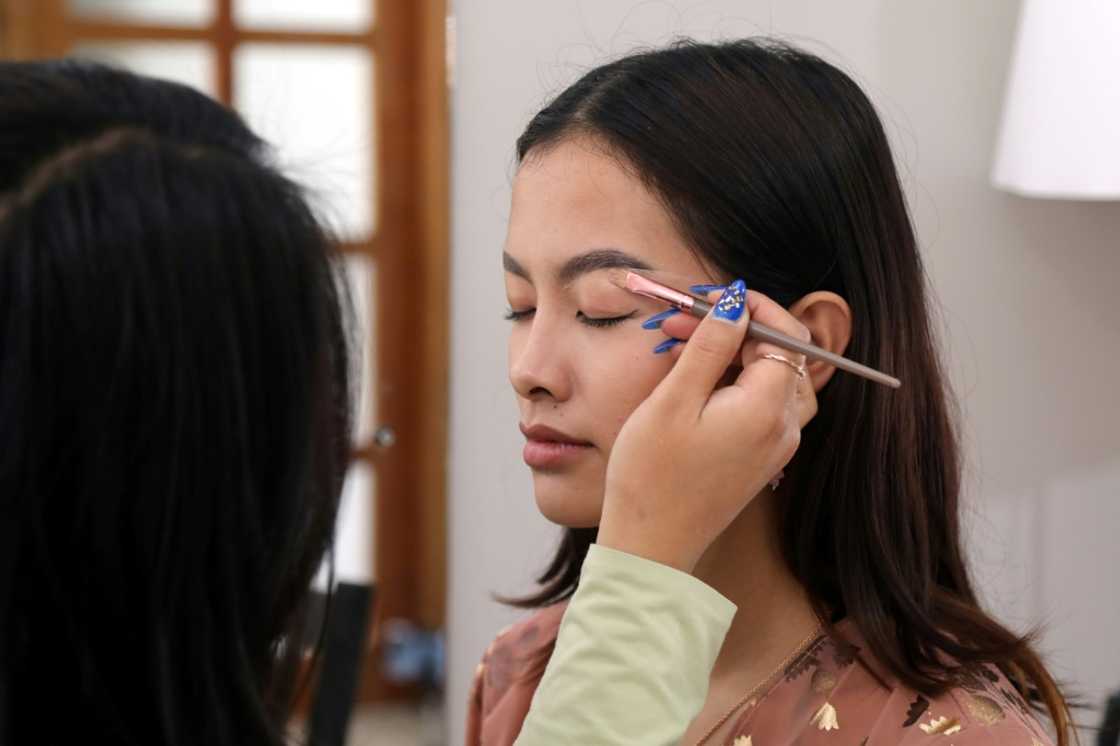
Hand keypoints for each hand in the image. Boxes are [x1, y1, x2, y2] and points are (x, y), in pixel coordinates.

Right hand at [597, 281, 817, 572]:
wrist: (650, 545)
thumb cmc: (652, 476)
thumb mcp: (672, 401)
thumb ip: (709, 346)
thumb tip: (734, 303)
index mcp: (766, 410)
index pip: (785, 336)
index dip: (754, 306)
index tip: (713, 296)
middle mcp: (783, 429)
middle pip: (782, 356)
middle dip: (736, 328)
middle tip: (681, 322)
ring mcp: (776, 448)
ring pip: (773, 378)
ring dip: (735, 354)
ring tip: (683, 348)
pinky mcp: (761, 460)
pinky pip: (762, 405)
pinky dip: (735, 382)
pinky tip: (695, 382)